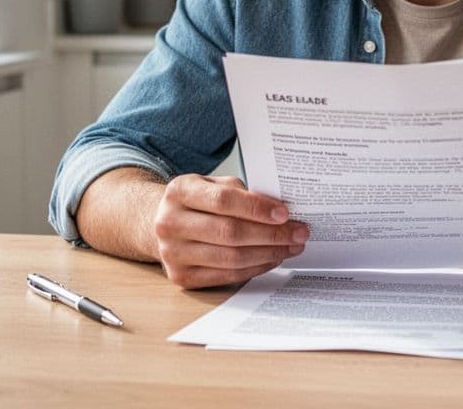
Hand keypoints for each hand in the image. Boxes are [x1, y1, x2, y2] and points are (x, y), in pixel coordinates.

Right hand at [152, 174, 307, 288]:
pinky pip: (227, 276)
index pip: (224, 201)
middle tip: (299, 233)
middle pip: (230, 232)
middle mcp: (170, 223)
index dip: (257, 208)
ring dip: (268, 254)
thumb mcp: (213, 184)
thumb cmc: (198, 201)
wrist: (163, 223)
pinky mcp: (182, 277)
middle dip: (271, 234)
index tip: (285, 213)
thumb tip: (281, 211)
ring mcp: (172, 253)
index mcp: (179, 192)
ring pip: (231, 258)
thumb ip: (242, 193)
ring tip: (291, 247)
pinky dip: (255, 268)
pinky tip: (272, 258)